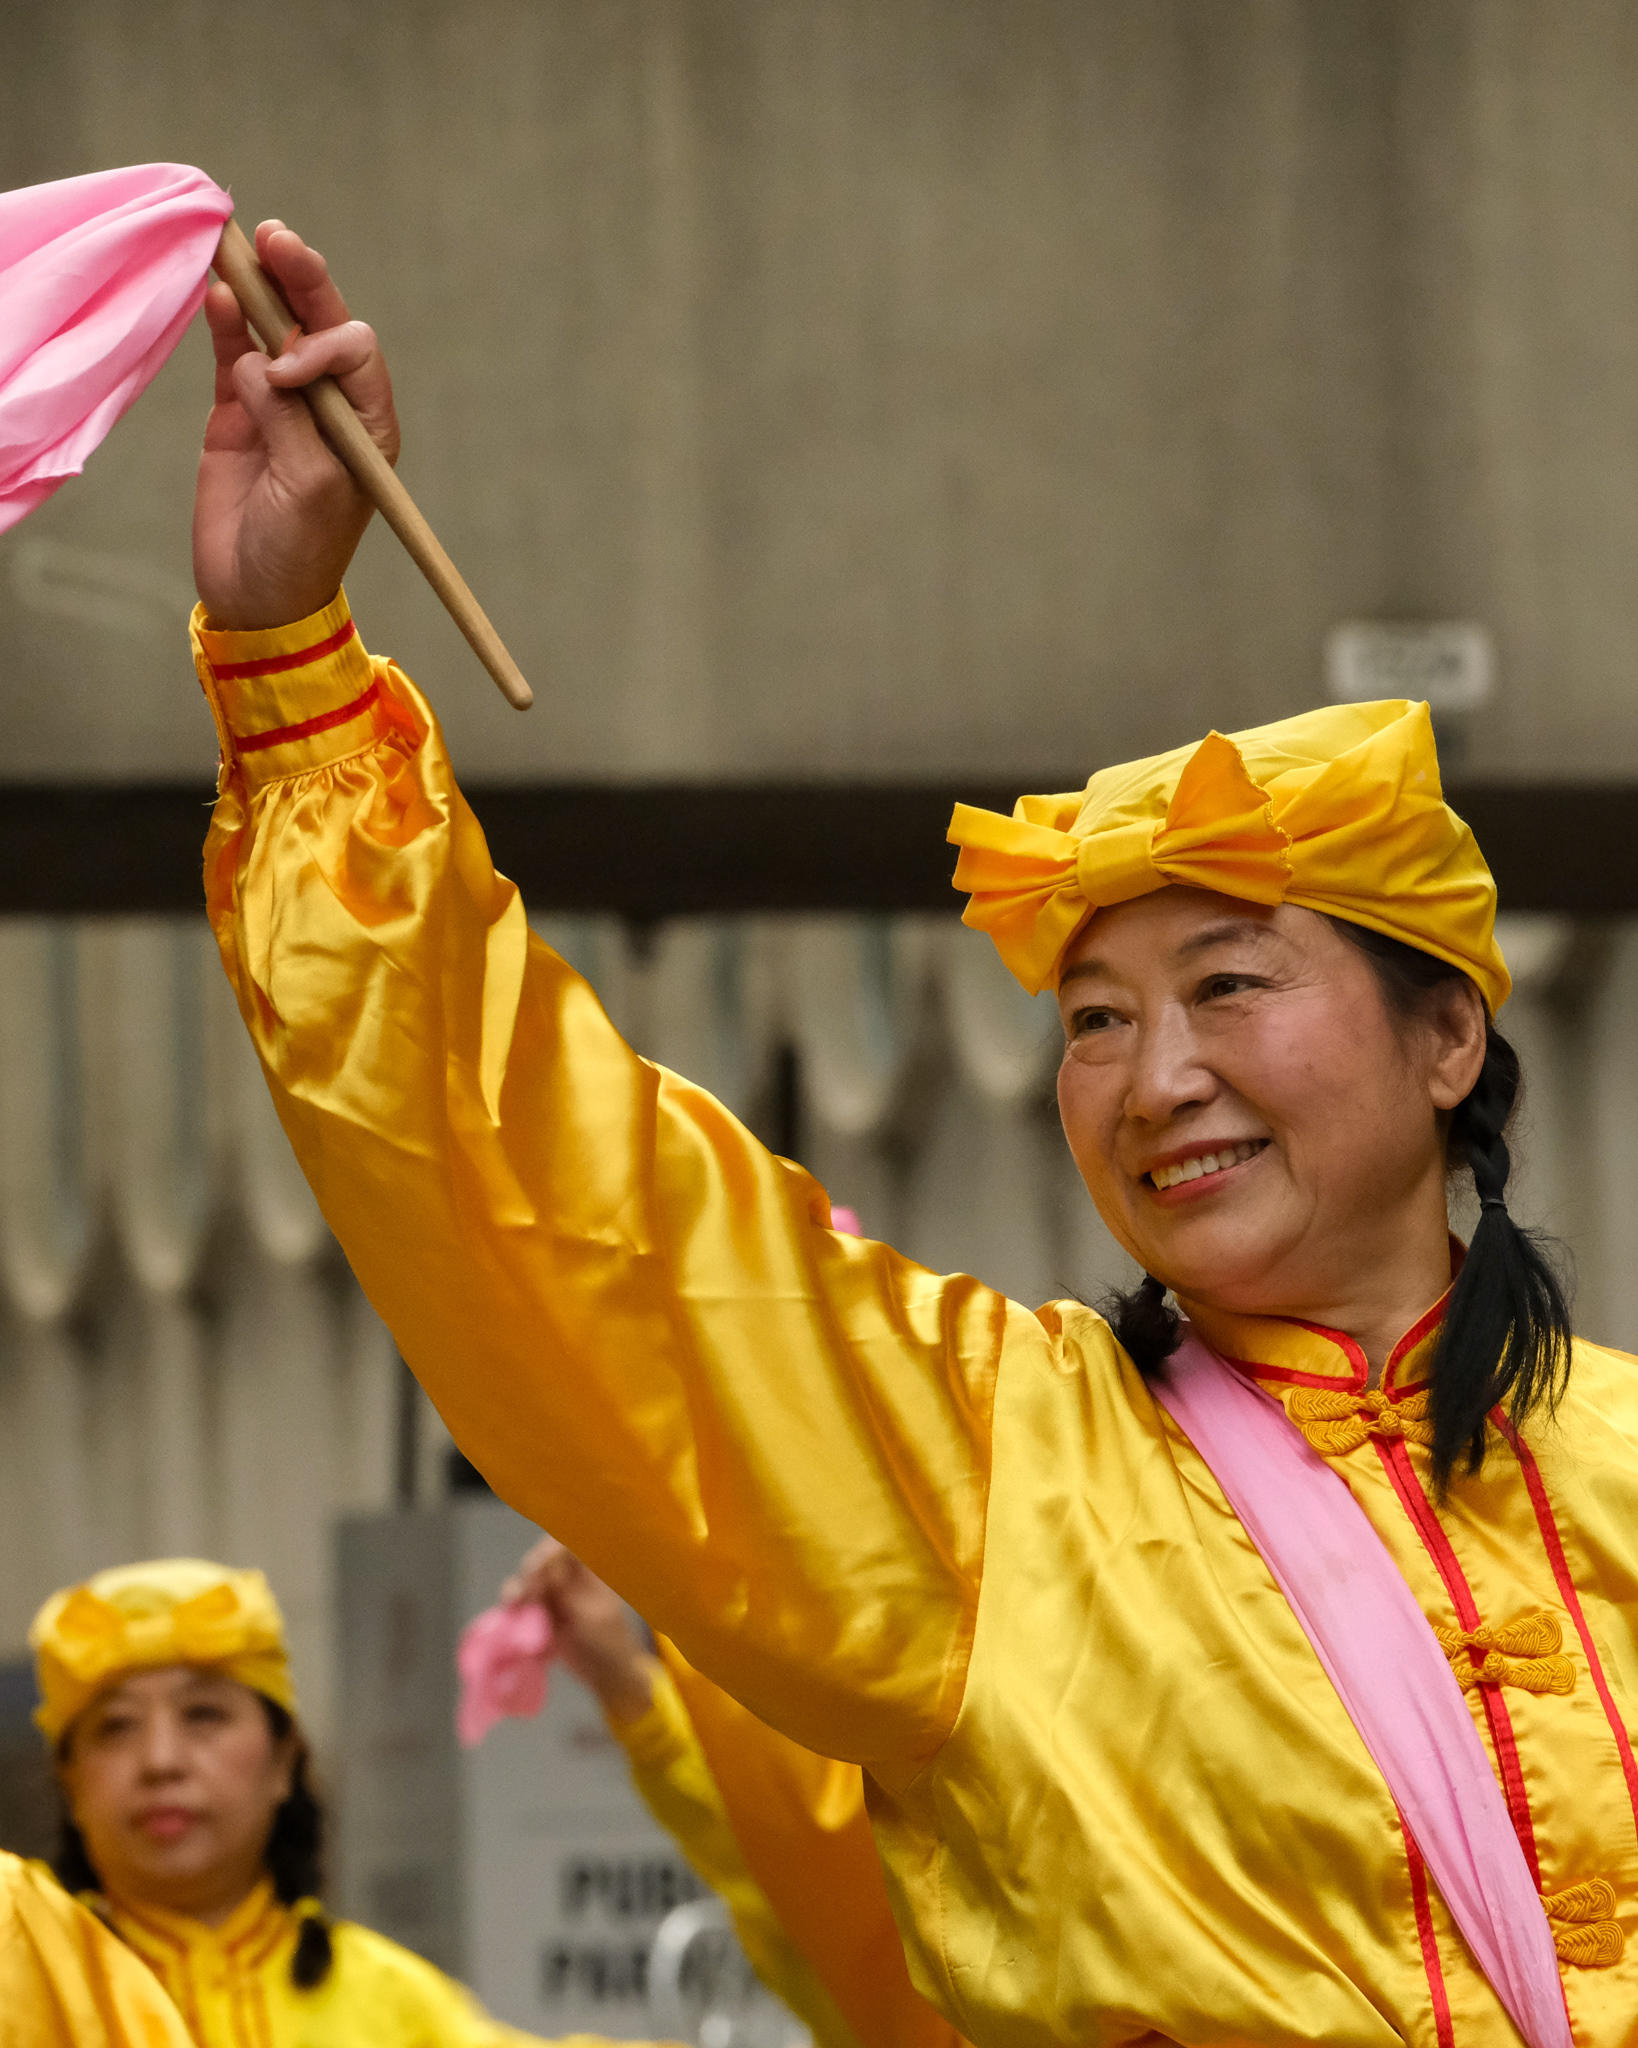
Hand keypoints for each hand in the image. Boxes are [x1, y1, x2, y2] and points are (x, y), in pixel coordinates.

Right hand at [193, 222, 400, 630]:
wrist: (253, 595)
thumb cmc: (299, 550)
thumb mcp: (310, 487)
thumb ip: (290, 419)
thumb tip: (257, 363)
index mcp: (367, 424)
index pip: (355, 351)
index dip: (322, 341)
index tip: (285, 372)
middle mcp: (330, 404)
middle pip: (318, 323)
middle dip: (301, 281)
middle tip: (277, 239)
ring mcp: (280, 403)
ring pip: (272, 329)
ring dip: (259, 287)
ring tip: (239, 243)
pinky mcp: (236, 411)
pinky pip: (231, 351)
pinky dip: (224, 321)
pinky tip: (215, 290)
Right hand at [503, 1537, 654, 1723]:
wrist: (607, 1674)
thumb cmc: (609, 1641)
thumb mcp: (591, 1614)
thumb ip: (568, 1588)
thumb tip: (547, 1562)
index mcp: (588, 1570)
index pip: (566, 1545)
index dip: (549, 1549)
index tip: (539, 1565)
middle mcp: (567, 1577)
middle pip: (542, 1560)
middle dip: (530, 1571)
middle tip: (524, 1591)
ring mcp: (553, 1595)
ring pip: (528, 1582)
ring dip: (517, 1589)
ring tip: (511, 1603)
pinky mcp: (541, 1615)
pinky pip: (523, 1605)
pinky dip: (514, 1608)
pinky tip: (508, 1614)